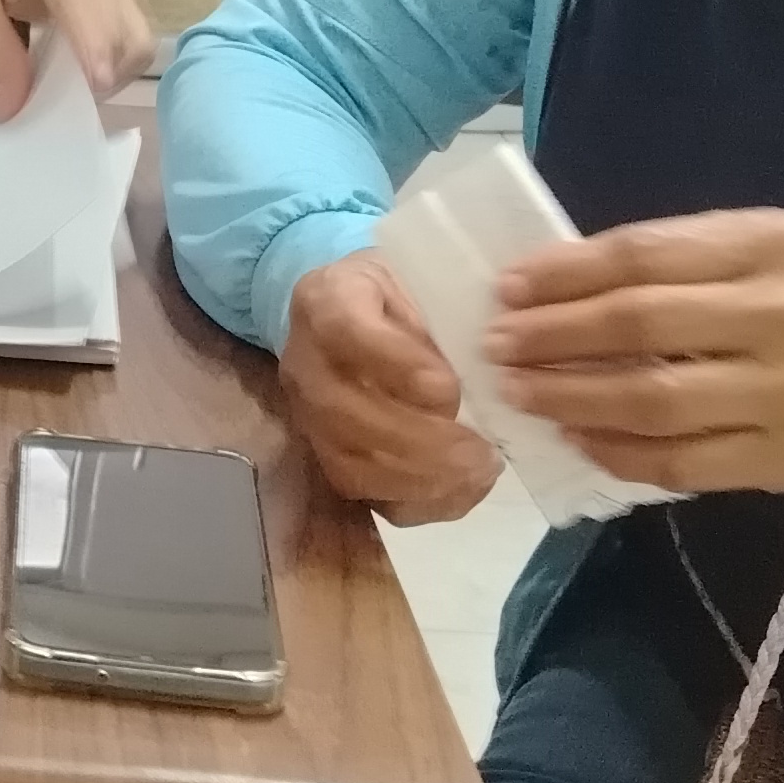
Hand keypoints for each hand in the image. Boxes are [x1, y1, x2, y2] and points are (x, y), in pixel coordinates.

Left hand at [0, 0, 155, 113]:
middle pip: (126, 26)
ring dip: (108, 69)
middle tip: (66, 107)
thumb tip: (15, 108)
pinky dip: (102, 58)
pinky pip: (119, 31)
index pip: (89, 6)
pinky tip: (69, 73)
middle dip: (105, 71)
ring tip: (65, 93)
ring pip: (131, 33)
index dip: (96, 51)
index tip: (94, 91)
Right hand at [283, 253, 501, 524]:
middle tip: (480, 450)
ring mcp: (306, 417)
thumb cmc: (391, 294)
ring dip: (420, 476)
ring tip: (478, 470)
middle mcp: (303, 364)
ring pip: (349, 462)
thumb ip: (434, 320)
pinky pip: (363, 495)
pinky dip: (418, 501)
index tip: (450, 388)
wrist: (339, 312)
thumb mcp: (415, 281)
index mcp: (324, 301)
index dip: (397, 364)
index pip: (346, 330)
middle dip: (419, 438)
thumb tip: (464, 381)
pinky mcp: (324, 457)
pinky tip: (462, 489)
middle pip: (343, 412)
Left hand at [483, 209, 783, 505]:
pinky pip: (684, 462)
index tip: (506, 288)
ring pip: (654, 400)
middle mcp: (783, 314)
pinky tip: (580, 442)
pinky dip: (621, 454)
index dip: (564, 275)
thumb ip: (687, 259)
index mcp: (773, 245)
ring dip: (573, 400)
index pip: (644, 256)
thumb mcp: (774, 252)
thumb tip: (564, 281)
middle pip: (640, 326)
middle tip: (496, 348)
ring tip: (521, 395)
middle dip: (553, 338)